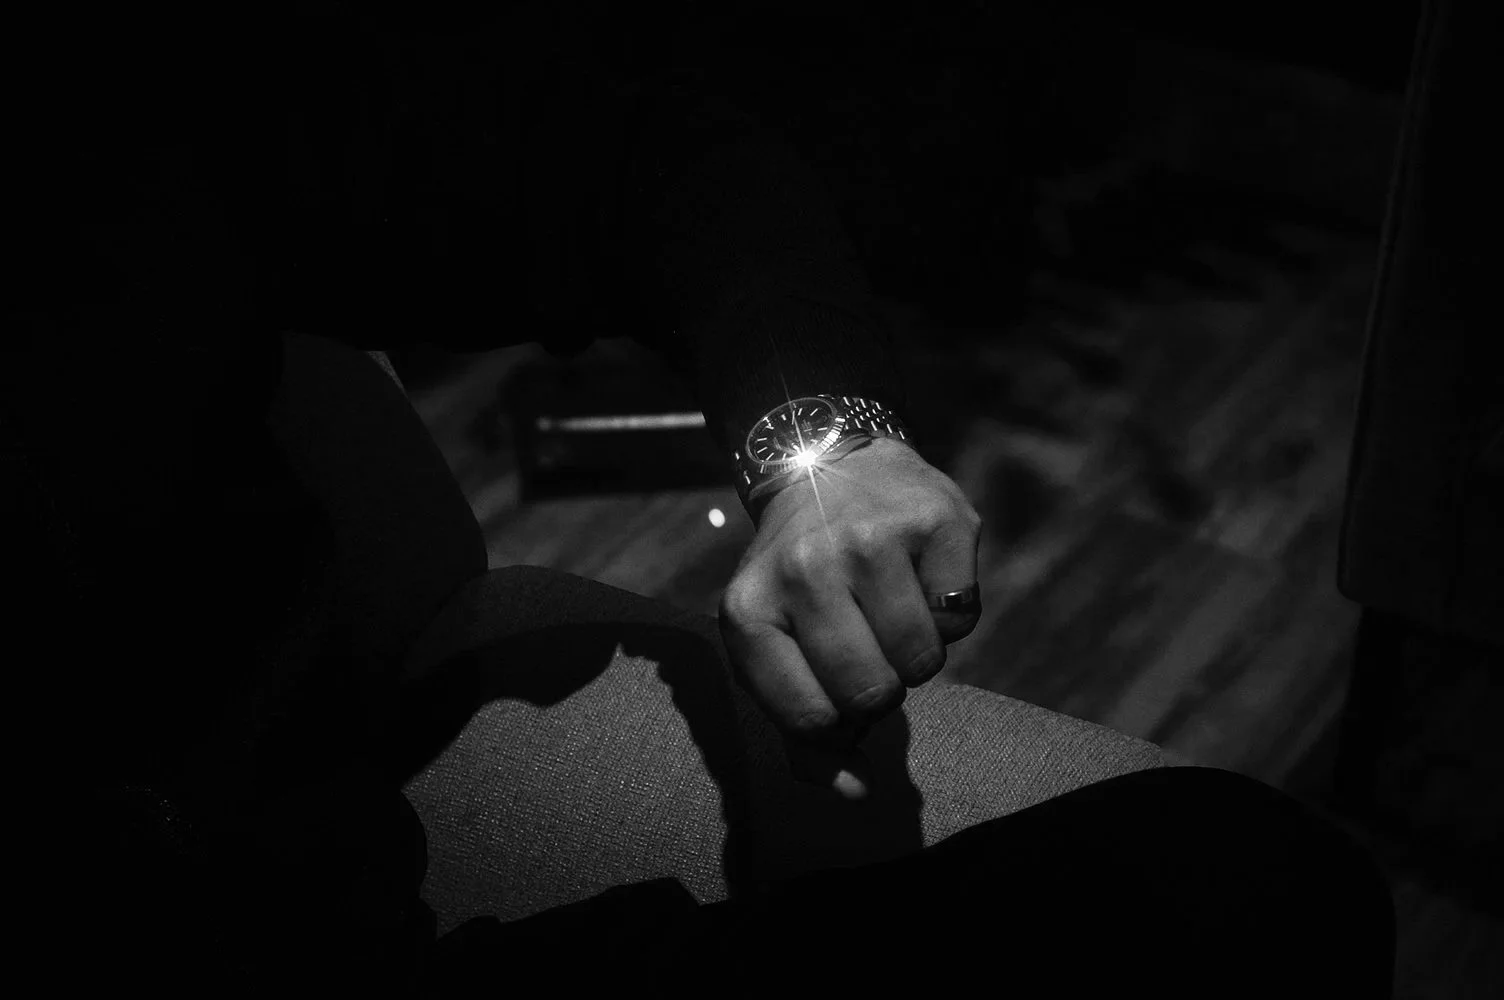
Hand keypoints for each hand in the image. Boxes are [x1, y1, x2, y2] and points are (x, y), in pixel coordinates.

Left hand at [718, 437, 983, 799]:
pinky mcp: (933, 518)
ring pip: (921, 661)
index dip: (836, 718)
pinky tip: (920, 571)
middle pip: (872, 694)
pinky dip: (950, 609)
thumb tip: (856, 793)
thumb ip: (806, 732)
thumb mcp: (778, 647)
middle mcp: (803, 568)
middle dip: (881, 682)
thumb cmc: (805, 580)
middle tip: (865, 635)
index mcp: (747, 610)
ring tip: (890, 602)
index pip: (812, 721)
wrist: (830, 464)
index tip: (829, 679)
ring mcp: (868, 538)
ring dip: (917, 648)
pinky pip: (962, 618)